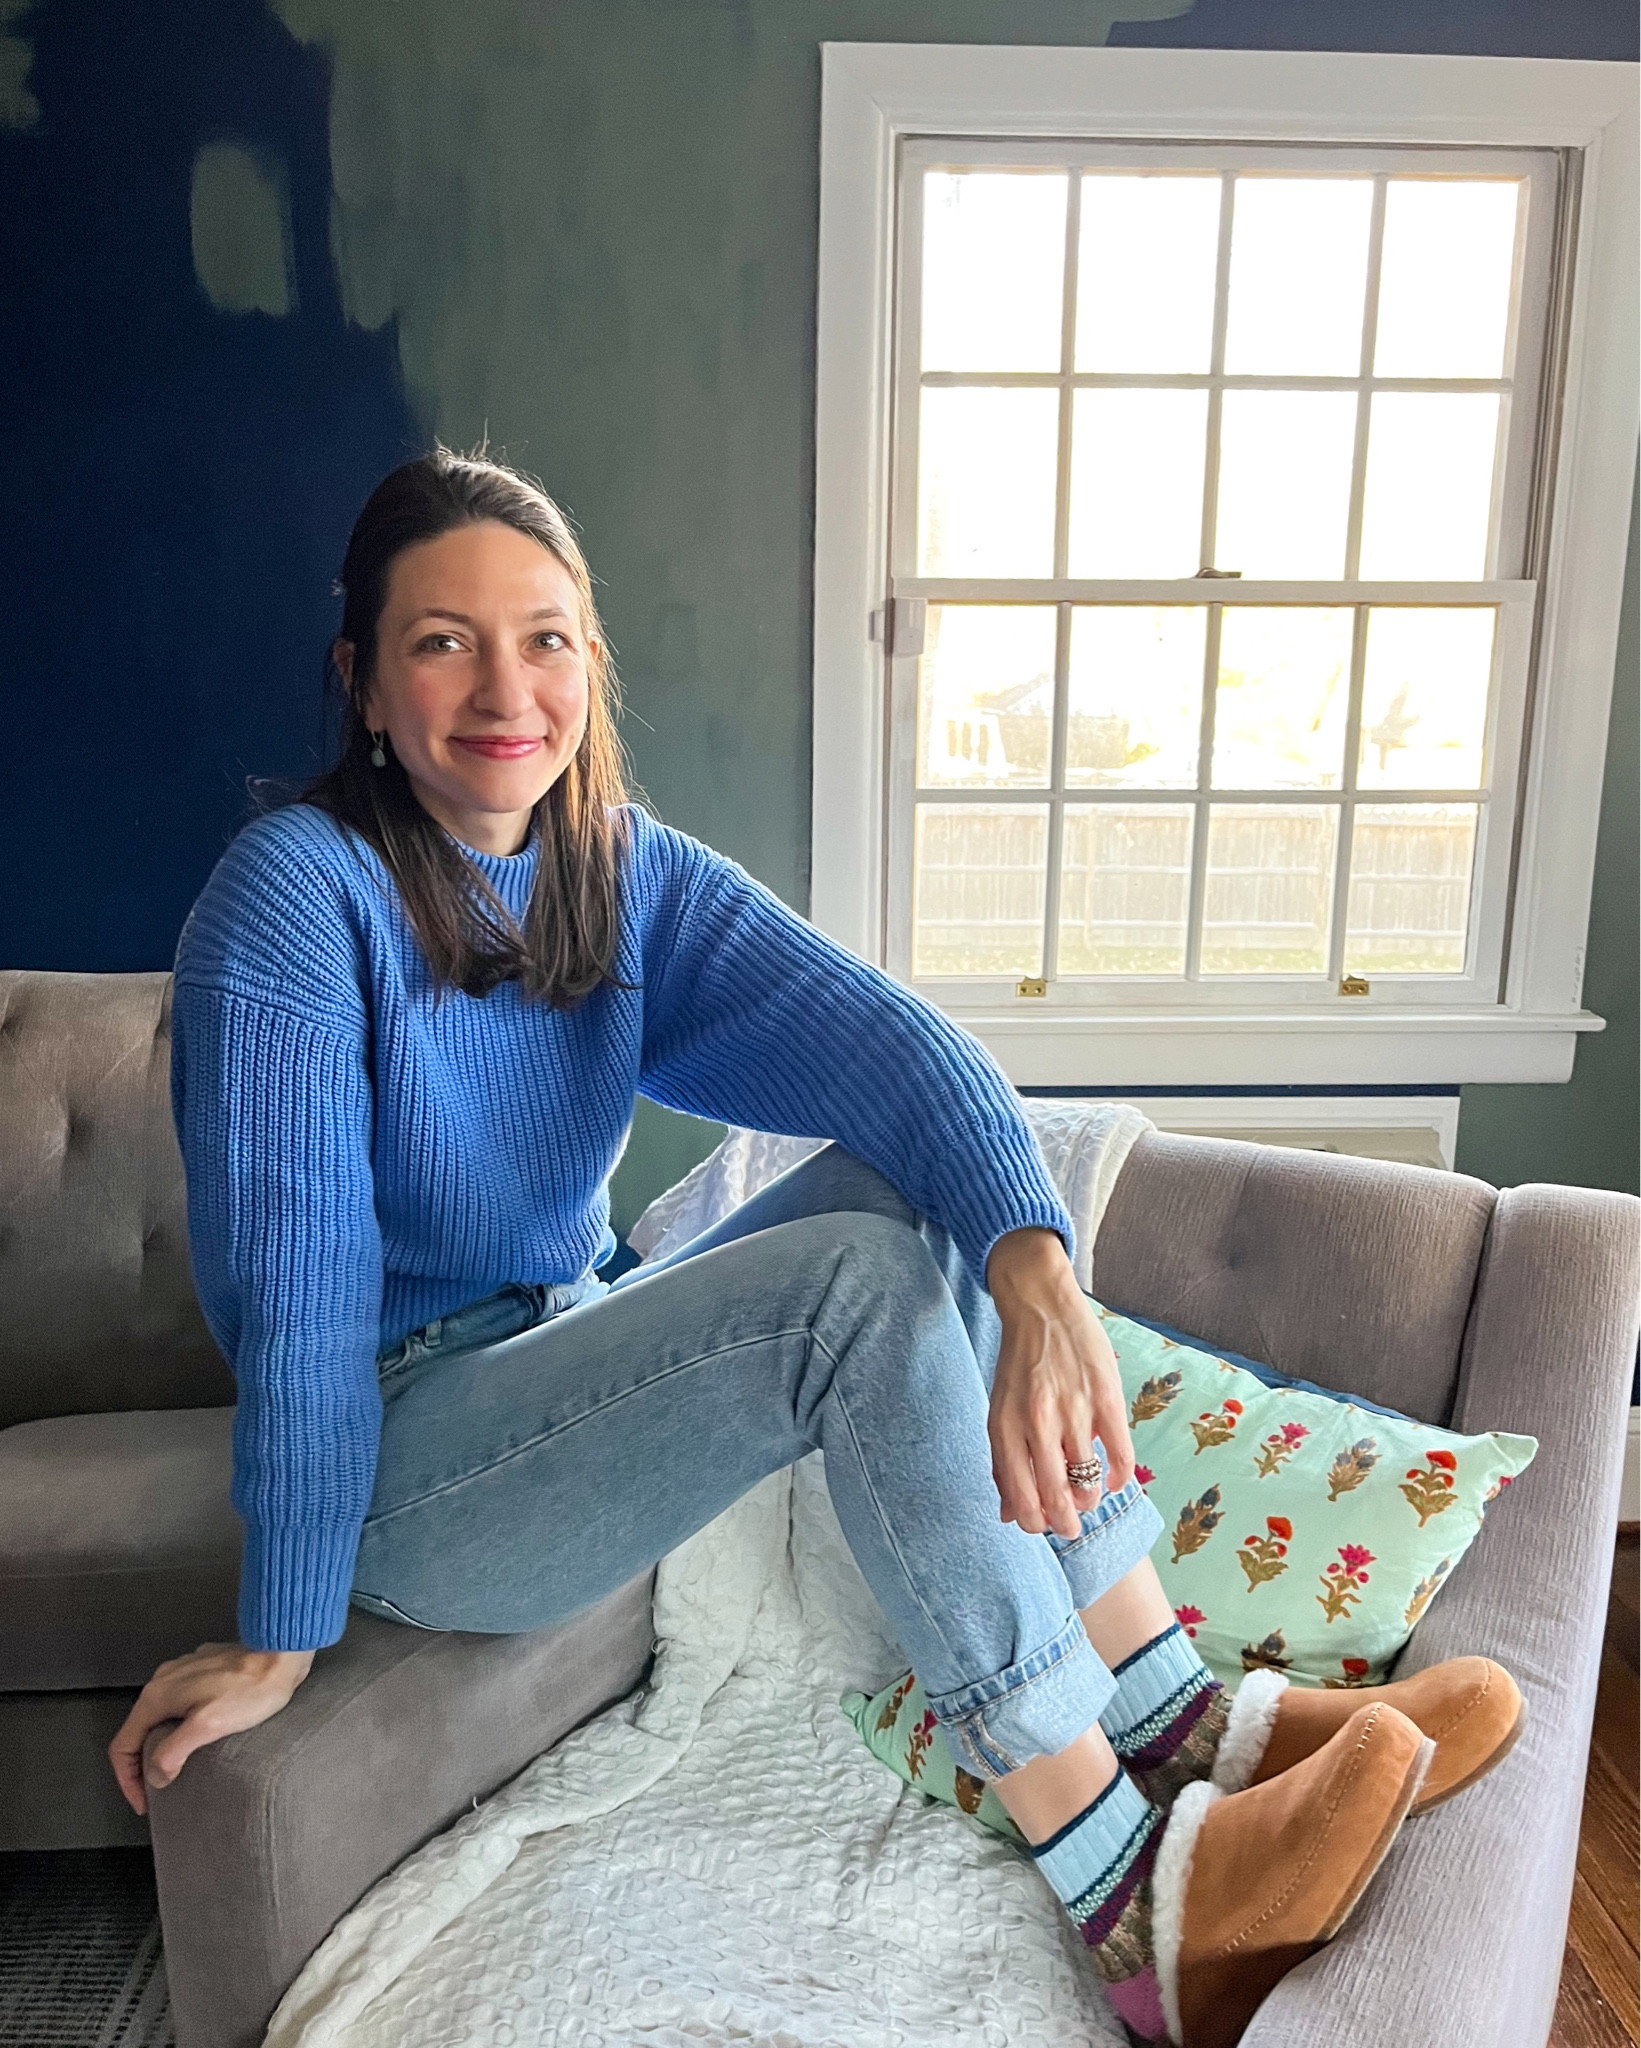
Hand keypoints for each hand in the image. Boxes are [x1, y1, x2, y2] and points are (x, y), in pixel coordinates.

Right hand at [108, 1642, 315, 1814]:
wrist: (282, 1652)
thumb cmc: (253, 1685)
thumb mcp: (208, 1726)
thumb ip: (173, 1752)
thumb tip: (156, 1775)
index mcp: (158, 1694)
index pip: (123, 1746)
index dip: (128, 1780)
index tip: (143, 1801)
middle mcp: (165, 1679)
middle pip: (138, 1731)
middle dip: (143, 1764)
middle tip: (158, 1789)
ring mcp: (185, 1673)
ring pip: (160, 1717)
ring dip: (163, 1745)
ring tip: (178, 1768)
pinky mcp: (205, 1672)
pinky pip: (182, 1705)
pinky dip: (181, 1727)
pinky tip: (200, 1738)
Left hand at [984, 1227, 1135, 1541]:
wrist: (1041, 1306)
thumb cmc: (1018, 1364)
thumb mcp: (999, 1410)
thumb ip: (1003, 1463)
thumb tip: (1008, 1514)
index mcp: (1005, 1428)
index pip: (1021, 1497)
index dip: (1034, 1523)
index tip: (1044, 1526)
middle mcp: (1037, 1424)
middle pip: (1056, 1496)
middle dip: (1066, 1523)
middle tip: (1072, 1528)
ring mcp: (1073, 1412)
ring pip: (1089, 1481)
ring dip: (1091, 1498)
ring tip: (1090, 1496)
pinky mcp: (1106, 1399)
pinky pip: (1120, 1455)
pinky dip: (1120, 1476)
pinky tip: (1115, 1478)